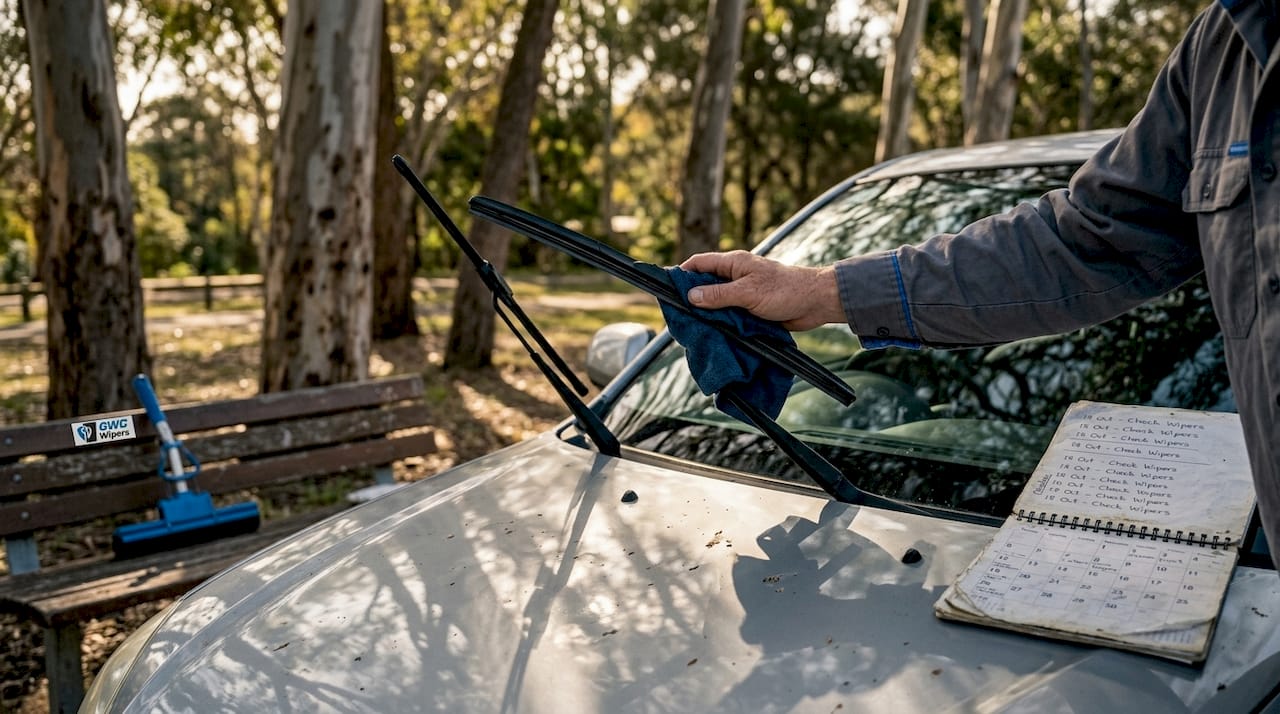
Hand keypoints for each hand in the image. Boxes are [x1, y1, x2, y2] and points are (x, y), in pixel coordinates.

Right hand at [679, 251, 844, 330]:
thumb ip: (719, 295)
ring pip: (715, 302)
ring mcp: (742, 292)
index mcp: (733, 263)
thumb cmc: (784, 291)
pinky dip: (720, 322)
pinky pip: (728, 314)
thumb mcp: (748, 293)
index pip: (699, 264)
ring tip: (691, 328)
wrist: (815, 303)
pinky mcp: (749, 308)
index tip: (665, 288)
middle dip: (691, 298)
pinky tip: (711, 333)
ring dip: (706, 313)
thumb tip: (690, 296)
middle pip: (704, 284)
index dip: (681, 274)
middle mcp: (735, 276)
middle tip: (676, 315)